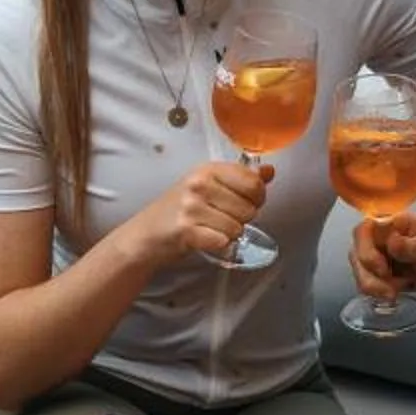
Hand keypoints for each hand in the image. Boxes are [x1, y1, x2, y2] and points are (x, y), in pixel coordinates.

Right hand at [132, 160, 270, 262]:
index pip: (254, 182)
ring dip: (229, 234)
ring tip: (210, 228)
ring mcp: (192, 207)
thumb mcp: (209, 186)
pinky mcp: (187, 230)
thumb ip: (241, 178)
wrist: (146, 235)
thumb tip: (269, 171)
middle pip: (249, 208)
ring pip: (238, 228)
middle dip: (241, 219)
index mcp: (208, 169)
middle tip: (221, 218)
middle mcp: (199, 184)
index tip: (244, 202)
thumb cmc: (179, 211)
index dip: (257, 198)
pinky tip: (204, 239)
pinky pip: (223, 241)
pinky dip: (218, 245)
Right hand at [351, 212, 415, 305]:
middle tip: (391, 287)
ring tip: (397, 291)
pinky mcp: (373, 272)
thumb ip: (415, 245)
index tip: (382, 268)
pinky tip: (395, 291)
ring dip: (375, 287)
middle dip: (371, 275)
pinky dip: (378, 292)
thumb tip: (393, 241)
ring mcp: (373, 254)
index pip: (365, 229)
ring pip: (359, 272)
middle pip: (356, 253)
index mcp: (392, 223)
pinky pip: (364, 284)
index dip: (367, 250)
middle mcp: (378, 237)